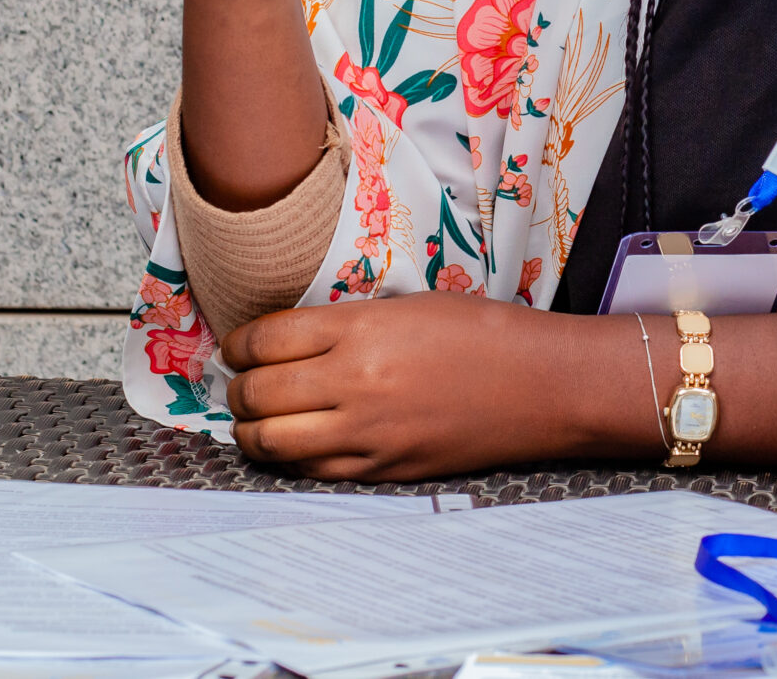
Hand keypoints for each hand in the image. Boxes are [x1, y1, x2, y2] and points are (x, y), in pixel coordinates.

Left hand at [224, 293, 608, 478]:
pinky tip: (296, 443)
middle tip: (242, 382)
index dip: (238, 344)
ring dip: (251, 429)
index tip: (236, 347)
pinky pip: (312, 471)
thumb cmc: (484, 333)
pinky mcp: (383, 469)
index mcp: (361, 330)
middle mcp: (355, 383)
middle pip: (258, 393)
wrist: (540, 385)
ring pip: (272, 442)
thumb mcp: (410, 304)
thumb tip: (294, 340)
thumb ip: (350, 323)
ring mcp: (368, 434)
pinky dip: (291, 458)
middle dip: (238, 388)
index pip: (266, 340)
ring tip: (255, 418)